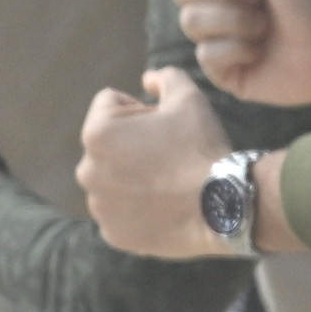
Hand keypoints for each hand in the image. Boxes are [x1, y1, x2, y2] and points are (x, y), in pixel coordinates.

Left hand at [76, 67, 237, 259]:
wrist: (224, 207)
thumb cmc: (201, 149)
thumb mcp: (189, 98)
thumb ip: (165, 77)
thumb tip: (148, 79)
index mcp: (97, 133)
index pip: (110, 103)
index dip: (141, 108)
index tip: (165, 125)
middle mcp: (87, 170)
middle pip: (107, 144)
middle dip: (132, 144)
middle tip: (169, 155)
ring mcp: (98, 206)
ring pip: (111, 179)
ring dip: (131, 176)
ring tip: (168, 182)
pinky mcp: (112, 234)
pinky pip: (119, 213)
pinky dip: (136, 209)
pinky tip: (164, 207)